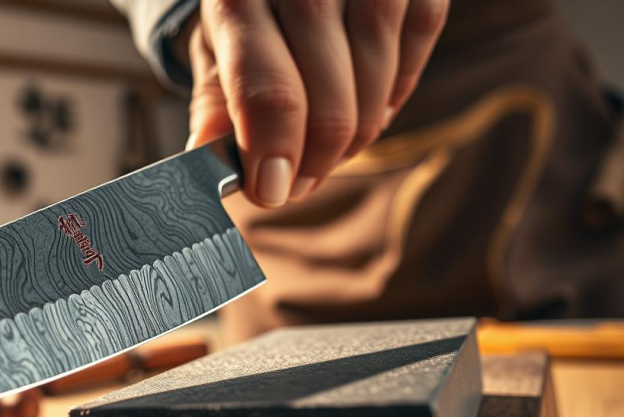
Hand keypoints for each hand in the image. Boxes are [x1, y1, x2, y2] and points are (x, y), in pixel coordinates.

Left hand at [186, 0, 447, 206]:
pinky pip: (419, 46)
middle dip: (314, 160)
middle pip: (328, 102)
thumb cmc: (253, 8)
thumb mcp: (218, 47)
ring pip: (377, 85)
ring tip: (329, 148)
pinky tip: (370, 103)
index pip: (267, 92)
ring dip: (356, 135)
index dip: (275, 151)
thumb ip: (216, 103)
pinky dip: (396, 90)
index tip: (272, 191)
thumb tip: (205, 156)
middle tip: (298, 183)